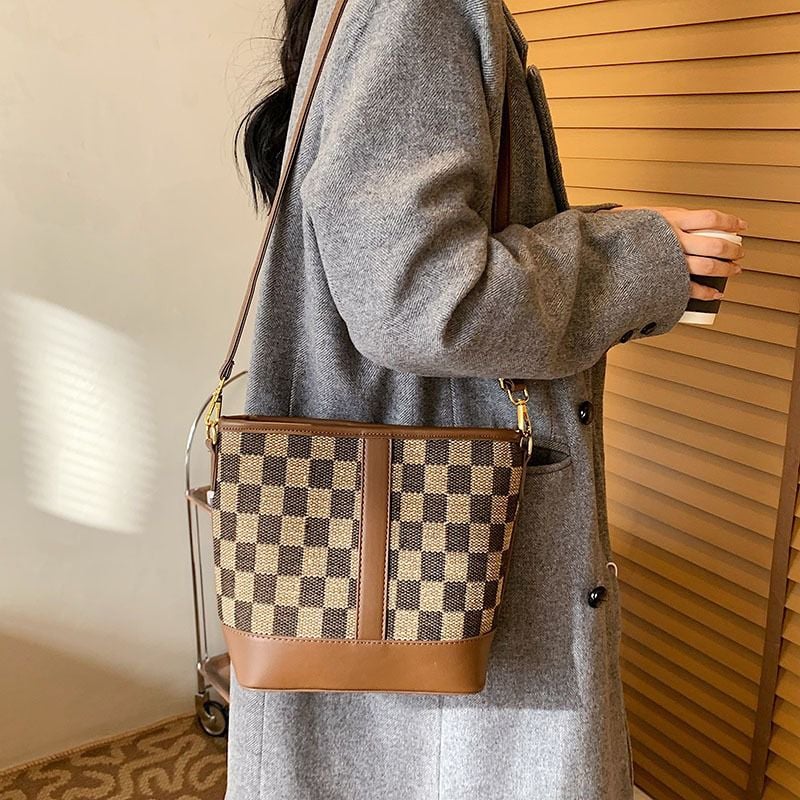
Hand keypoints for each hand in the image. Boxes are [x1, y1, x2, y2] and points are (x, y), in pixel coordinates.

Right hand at [597, 206, 746, 301]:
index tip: (740, 226)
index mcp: (670, 219)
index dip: (730, 222)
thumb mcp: (634, 217)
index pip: (711, 218)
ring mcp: (671, 261)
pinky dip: (707, 292)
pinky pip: (692, 288)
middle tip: (739, 253)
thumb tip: (660, 218)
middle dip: (733, 250)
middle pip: (716, 244)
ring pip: (709, 266)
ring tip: (733, 271)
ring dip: (726, 270)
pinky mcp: (665, 281)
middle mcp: (674, 239)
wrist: (596, 253)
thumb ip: (652, 219)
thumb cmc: (613, 235)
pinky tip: (715, 293)